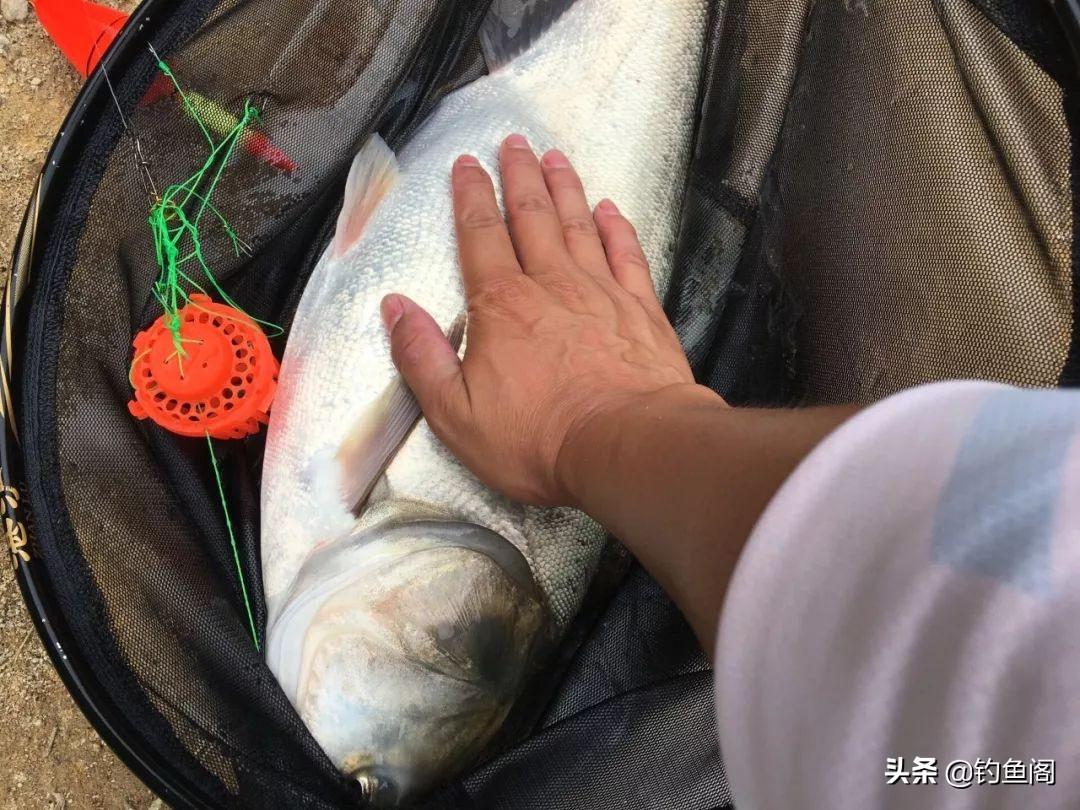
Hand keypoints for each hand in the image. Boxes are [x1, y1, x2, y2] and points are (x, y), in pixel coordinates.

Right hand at [380, 133, 701, 506]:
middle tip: (514, 141)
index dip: (471, 196)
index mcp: (501, 306)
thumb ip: (421, 357)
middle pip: (531, 216)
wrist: (626, 446)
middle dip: (519, 175)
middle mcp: (550, 284)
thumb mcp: (455, 413)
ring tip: (556, 158)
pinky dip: (617, 228)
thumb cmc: (538, 438)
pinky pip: (627, 254)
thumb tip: (394, 307)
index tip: (467, 164)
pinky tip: (610, 210)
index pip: (480, 236)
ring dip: (565, 188)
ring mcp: (600, 292)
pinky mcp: (640, 310)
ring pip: (579, 225)